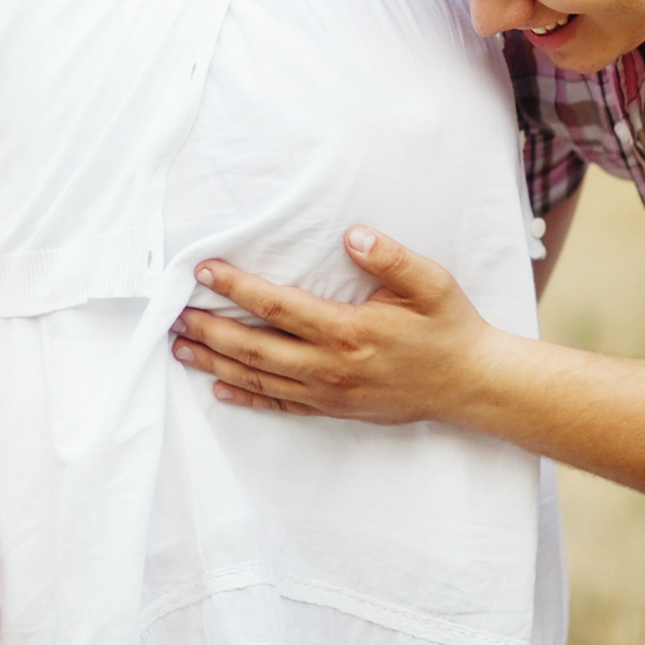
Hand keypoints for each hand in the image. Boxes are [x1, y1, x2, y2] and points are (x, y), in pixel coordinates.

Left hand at [170, 226, 505, 424]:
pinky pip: (280, 406)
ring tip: (181, 347)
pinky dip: (246, 397)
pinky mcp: (334, 410)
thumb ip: (390, 258)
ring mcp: (329, 394)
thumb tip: (352, 234)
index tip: (205, 270)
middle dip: (209, 329)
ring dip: (216, 362)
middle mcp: (330, 367)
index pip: (277, 306)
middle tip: (174, 314)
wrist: (471, 385)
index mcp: (348, 331)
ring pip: (259, 379)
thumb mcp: (430, 283)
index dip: (236, 287)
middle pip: (255, 348)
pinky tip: (220, 388)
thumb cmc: (448, 329)